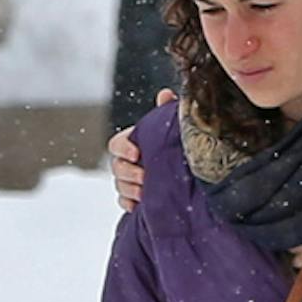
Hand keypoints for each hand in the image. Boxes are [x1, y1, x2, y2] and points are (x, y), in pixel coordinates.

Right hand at [108, 89, 174, 209]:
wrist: (184, 171)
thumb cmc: (173, 143)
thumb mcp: (169, 127)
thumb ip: (164, 111)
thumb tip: (165, 94)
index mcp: (132, 143)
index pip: (116, 144)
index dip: (124, 148)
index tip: (136, 153)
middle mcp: (127, 162)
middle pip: (116, 167)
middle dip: (129, 173)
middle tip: (145, 177)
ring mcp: (129, 181)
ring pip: (120, 186)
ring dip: (131, 190)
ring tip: (145, 193)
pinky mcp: (134, 198)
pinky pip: (124, 203)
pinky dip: (131, 205)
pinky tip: (140, 207)